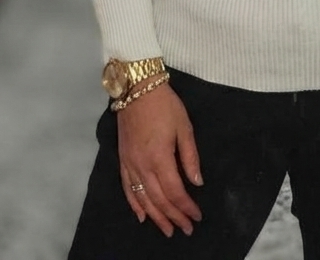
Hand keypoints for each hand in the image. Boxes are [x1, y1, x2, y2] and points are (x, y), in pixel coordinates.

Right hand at [117, 79, 202, 236]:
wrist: (137, 89)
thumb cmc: (165, 105)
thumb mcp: (184, 127)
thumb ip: (190, 157)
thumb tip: (197, 182)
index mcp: (160, 158)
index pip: (175, 191)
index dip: (186, 207)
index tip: (196, 216)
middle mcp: (142, 166)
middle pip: (159, 199)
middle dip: (173, 217)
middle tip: (186, 229)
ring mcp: (130, 164)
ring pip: (143, 199)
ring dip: (156, 217)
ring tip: (167, 230)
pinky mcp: (122, 160)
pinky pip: (127, 188)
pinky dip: (134, 205)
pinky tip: (142, 216)